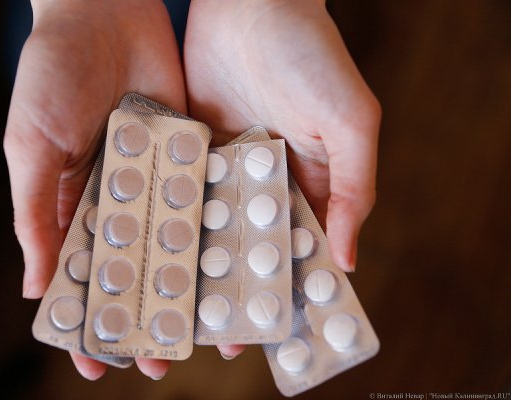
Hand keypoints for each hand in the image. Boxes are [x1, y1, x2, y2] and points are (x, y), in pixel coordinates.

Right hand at [4, 0, 183, 380]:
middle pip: (134, 268)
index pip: (81, 272)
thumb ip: (36, 215)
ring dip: (185, 284)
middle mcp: (119, 198)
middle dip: (145, 311)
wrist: (105, 12)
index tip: (95, 362)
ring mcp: (156, 179)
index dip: (86, 317)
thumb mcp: (32, 147)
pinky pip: (201, 198)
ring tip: (201, 328)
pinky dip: (211, 231)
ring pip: (173, 242)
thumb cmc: (51, 75)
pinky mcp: (188, 155)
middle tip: (160, 358)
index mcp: (75, 202)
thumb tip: (36, 287)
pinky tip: (226, 266)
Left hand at [185, 0, 379, 356]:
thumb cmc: (311, 55)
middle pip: (249, 245)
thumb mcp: (350, 121)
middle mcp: (262, 182)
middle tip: (216, 335)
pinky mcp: (189, 149)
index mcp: (305, 182)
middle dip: (234, 288)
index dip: (288, 287)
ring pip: (210, 226)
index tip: (271, 329)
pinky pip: (180, 192)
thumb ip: (353, 188)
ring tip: (179, 308)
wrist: (251, 3)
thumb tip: (348, 258)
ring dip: (198, 265)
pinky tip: (156, 254)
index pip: (298, 247)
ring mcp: (223, 167)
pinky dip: (171, 221)